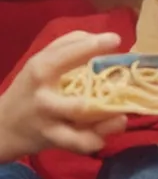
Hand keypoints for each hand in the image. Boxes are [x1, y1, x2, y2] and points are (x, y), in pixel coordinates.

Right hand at [0, 32, 127, 162]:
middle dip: (105, 96)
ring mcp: (49, 121)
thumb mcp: (40, 62)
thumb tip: (100, 36)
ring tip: (120, 117)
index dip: (94, 46)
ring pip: (83, 126)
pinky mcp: (54, 139)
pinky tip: (102, 135)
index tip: (116, 40)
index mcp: (41, 70)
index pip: (67, 54)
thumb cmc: (31, 89)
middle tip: (124, 88)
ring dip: (107, 122)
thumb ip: (68, 45)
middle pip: (79, 100)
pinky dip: (95, 140)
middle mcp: (45, 97)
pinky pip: (81, 143)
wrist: (3, 126)